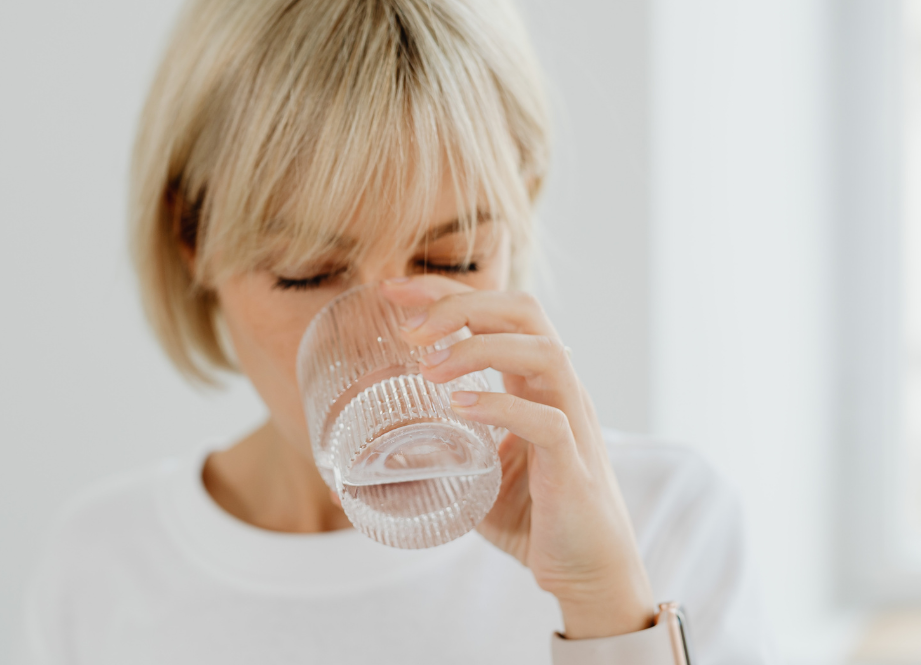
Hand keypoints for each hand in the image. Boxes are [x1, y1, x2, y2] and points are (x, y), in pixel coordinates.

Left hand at [382, 276, 654, 639]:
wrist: (590, 574)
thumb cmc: (535, 521)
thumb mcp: (472, 481)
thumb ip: (427, 466)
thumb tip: (347, 480)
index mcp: (536, 384)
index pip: (497, 313)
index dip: (446, 292)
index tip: (392, 290)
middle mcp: (558, 392)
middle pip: (524, 312)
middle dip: (462, 304)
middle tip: (408, 326)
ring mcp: (573, 424)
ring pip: (543, 353)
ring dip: (478, 349)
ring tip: (427, 366)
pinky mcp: (574, 467)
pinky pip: (548, 421)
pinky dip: (502, 406)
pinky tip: (461, 407)